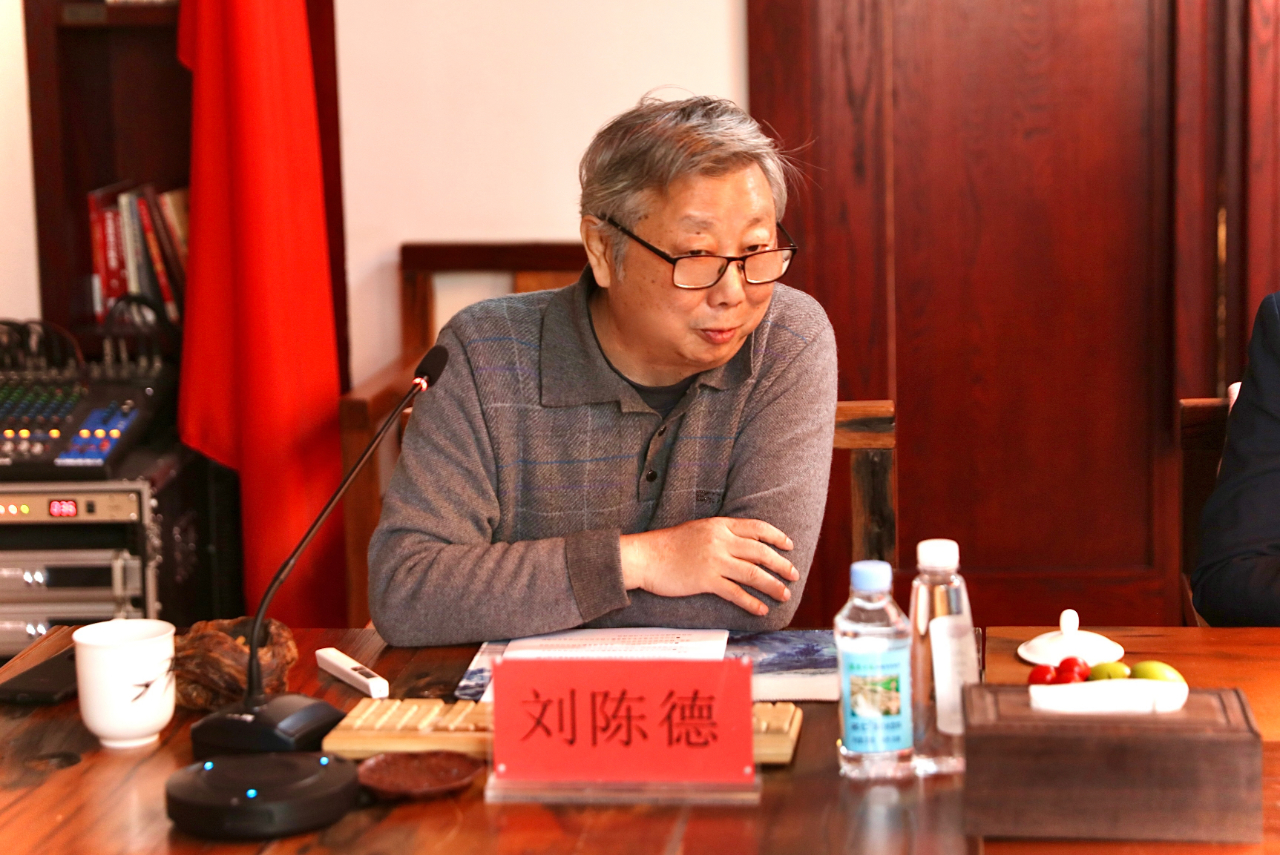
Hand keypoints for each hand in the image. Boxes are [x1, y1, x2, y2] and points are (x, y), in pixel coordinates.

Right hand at [619, 517, 797, 615]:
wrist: (646, 556)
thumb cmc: (668, 545)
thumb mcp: (698, 530)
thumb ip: (720, 534)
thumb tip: (742, 544)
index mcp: (719, 525)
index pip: (757, 528)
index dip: (776, 537)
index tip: (789, 546)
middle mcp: (720, 540)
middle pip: (760, 552)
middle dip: (781, 564)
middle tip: (794, 574)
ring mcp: (714, 560)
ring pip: (753, 573)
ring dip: (772, 585)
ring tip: (784, 594)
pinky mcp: (706, 580)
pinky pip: (735, 593)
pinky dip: (751, 602)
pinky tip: (761, 609)